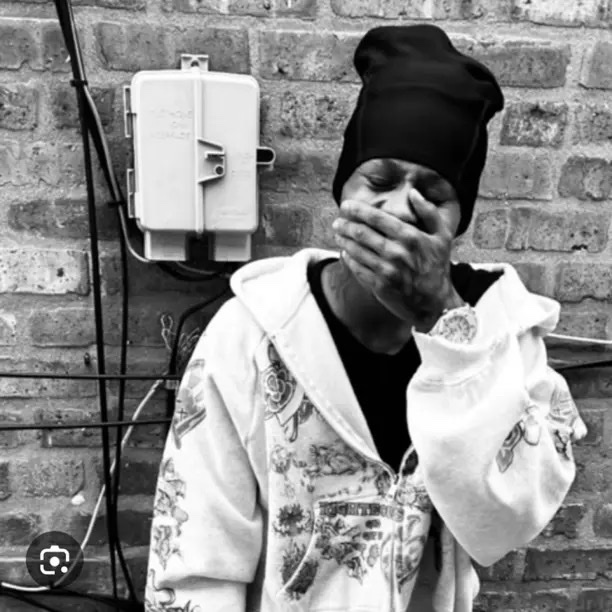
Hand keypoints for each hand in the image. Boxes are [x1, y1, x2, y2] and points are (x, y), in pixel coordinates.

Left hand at [332, 189, 462, 330]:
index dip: (357, 210)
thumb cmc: (437, 267)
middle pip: (361, 233)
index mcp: (410, 236)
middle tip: (337, 222)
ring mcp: (387, 270)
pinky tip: (345, 253)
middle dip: (345, 225)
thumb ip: (429, 212)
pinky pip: (357, 268)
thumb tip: (413, 192)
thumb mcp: (442, 236)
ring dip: (343, 240)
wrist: (436, 302)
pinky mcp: (380, 286)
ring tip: (338, 234)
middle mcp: (397, 252)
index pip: (377, 218)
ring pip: (356, 250)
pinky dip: (348, 259)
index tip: (345, 205)